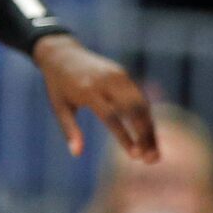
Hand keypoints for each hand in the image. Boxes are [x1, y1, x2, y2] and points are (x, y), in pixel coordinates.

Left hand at [35, 34, 155, 160]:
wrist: (62, 53)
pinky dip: (146, 117)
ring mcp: (117, 75)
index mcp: (88, 90)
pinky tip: (149, 136)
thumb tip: (76, 154)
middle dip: (145, 135)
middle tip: (151, 159)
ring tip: (154, 152)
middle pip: (133, 110)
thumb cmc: (58, 86)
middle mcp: (106, 81)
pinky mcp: (123, 74)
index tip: (134, 156)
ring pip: (141, 104)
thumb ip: (70, 130)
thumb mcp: (59, 108)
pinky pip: (139, 97)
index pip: (111, 116)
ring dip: (150, 129)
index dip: (124, 137)